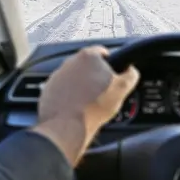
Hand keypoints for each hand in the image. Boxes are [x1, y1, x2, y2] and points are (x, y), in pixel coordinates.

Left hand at [31, 46, 138, 165]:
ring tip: (89, 102)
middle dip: (95, 76)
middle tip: (103, 92)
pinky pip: (62, 90)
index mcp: (88, 56)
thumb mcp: (122, 89)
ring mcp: (56, 75)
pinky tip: (77, 107)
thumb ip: (130, 75)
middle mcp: (69, 62)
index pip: (103, 53)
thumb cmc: (94, 107)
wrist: (67, 127)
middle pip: (87, 66)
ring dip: (81, 86)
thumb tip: (131, 71)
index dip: (112, 65)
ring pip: (74, 78)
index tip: (113, 76)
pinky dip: (69, 96)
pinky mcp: (48, 89)